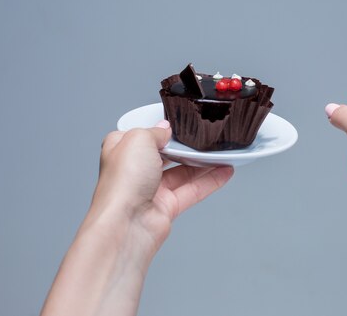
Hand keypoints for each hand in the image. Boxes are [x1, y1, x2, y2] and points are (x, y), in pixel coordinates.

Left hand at [92, 120, 233, 253]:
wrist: (125, 224)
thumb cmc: (122, 183)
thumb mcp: (137, 139)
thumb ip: (155, 131)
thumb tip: (166, 129)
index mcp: (121, 151)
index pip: (143, 135)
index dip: (160, 128)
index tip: (180, 122)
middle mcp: (134, 171)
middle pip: (165, 154)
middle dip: (185, 146)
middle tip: (206, 137)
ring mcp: (151, 190)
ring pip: (182, 172)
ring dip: (203, 163)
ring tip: (222, 152)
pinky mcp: (166, 207)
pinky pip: (192, 190)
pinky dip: (210, 181)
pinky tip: (224, 171)